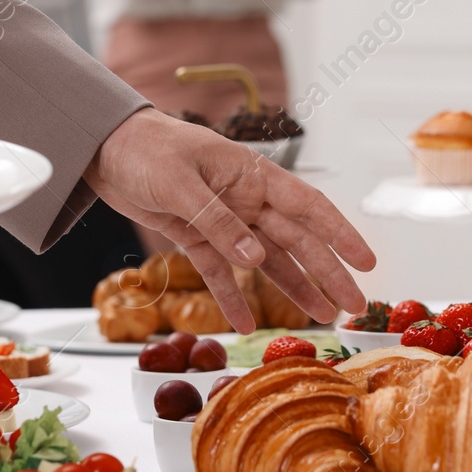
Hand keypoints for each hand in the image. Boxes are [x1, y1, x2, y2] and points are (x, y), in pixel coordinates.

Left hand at [83, 108, 375, 331]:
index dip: (341, 234)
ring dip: (292, 289)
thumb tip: (256, 258)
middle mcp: (246, 199)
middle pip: (295, 240)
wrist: (104, 147)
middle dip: (327, 272)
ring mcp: (224, 220)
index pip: (308, 206)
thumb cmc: (147, 148)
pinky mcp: (196, 237)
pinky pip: (221, 272)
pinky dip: (233, 298)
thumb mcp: (181, 183)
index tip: (367, 261)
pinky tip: (247, 324)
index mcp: (252, 175)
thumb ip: (218, 221)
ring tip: (319, 318)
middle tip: (353, 305)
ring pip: (266, 260)